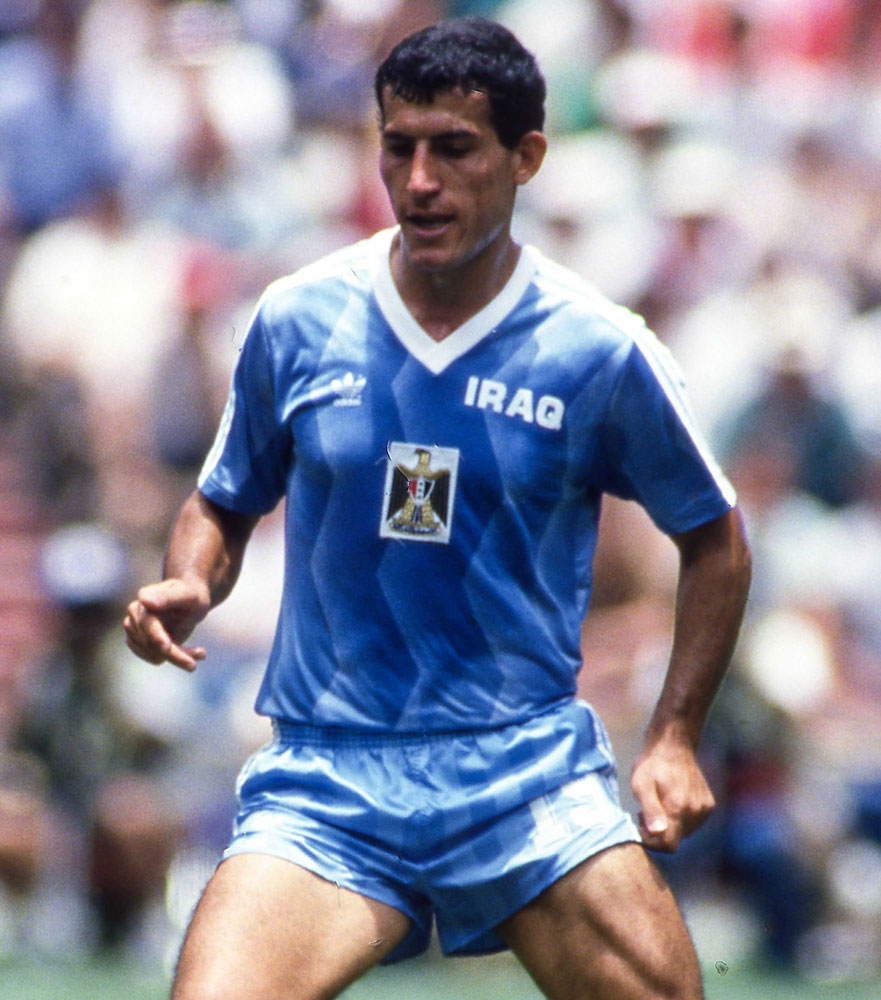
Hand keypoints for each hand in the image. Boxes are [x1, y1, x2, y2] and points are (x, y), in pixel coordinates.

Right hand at [123, 578, 209, 670]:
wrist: (190, 600)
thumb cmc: (191, 595)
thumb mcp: (186, 595)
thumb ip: (167, 597)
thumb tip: (144, 600)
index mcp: (145, 596)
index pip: (149, 624)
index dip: (156, 636)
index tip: (166, 648)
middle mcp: (135, 613)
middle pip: (153, 644)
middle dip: (177, 652)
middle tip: (203, 654)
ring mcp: (133, 628)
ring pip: (155, 655)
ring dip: (178, 656)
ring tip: (200, 652)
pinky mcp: (137, 642)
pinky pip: (155, 658)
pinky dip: (174, 658)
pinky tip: (189, 653)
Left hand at [630, 734, 714, 852]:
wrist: (673, 745)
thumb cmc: (652, 764)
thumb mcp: (641, 785)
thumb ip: (651, 810)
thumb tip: (658, 833)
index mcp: (678, 808)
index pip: (669, 845)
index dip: (652, 842)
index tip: (641, 825)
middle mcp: (695, 812)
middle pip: (676, 839)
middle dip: (659, 831)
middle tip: (645, 811)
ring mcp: (704, 809)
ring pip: (685, 832)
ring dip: (671, 824)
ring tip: (658, 803)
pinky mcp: (709, 805)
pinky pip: (694, 822)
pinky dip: (682, 817)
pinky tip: (672, 800)